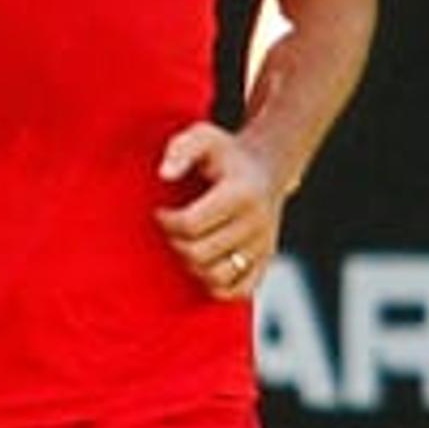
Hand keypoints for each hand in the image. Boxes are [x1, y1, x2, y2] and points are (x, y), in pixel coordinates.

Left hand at [156, 121, 284, 301]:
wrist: (267, 167)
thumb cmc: (225, 153)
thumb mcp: (203, 136)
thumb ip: (180, 149)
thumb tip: (164, 174)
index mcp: (242, 194)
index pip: (191, 224)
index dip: (166, 222)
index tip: (160, 212)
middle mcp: (258, 223)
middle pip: (200, 253)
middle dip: (175, 243)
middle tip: (171, 228)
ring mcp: (264, 246)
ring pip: (217, 276)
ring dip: (191, 265)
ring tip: (187, 244)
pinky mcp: (265, 262)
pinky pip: (239, 291)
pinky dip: (216, 286)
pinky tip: (203, 264)